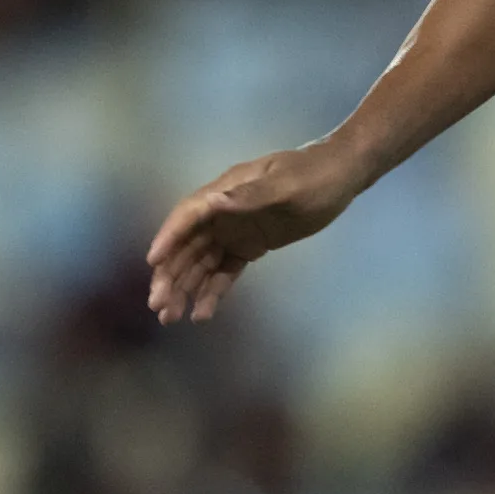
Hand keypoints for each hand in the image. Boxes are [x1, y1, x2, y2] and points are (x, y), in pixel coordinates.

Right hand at [146, 142, 366, 323]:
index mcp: (226, 189)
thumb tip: (214, 202)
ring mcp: (234, 230)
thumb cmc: (315, 175)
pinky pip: (224, 271)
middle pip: (187, 245)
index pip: (188, 215)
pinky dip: (213, 291)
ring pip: (201, 262)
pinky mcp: (250, 246)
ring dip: (184, 289)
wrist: (341, 175)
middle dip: (170, 275)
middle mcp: (222, 211)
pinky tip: (202, 314)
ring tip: (171, 318)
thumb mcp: (287, 185)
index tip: (154, 264)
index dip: (169, 238)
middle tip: (158, 306)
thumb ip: (252, 196)